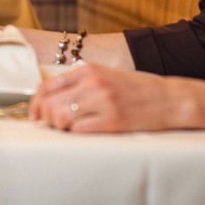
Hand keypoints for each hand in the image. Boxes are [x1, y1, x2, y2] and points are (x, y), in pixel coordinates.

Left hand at [29, 61, 198, 133]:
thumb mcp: (105, 76)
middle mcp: (93, 83)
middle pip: (49, 103)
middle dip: (43, 118)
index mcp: (87, 70)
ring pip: (60, 116)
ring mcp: (103, 101)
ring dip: (58, 127)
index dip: (35, 104)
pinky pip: (79, 130)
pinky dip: (74, 134)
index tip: (35, 116)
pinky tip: (81, 134)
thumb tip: (46, 97)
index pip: (47, 86)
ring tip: (66, 130)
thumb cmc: (134, 90)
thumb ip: (79, 82)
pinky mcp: (113, 120)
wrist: (169, 99)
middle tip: (48, 127)